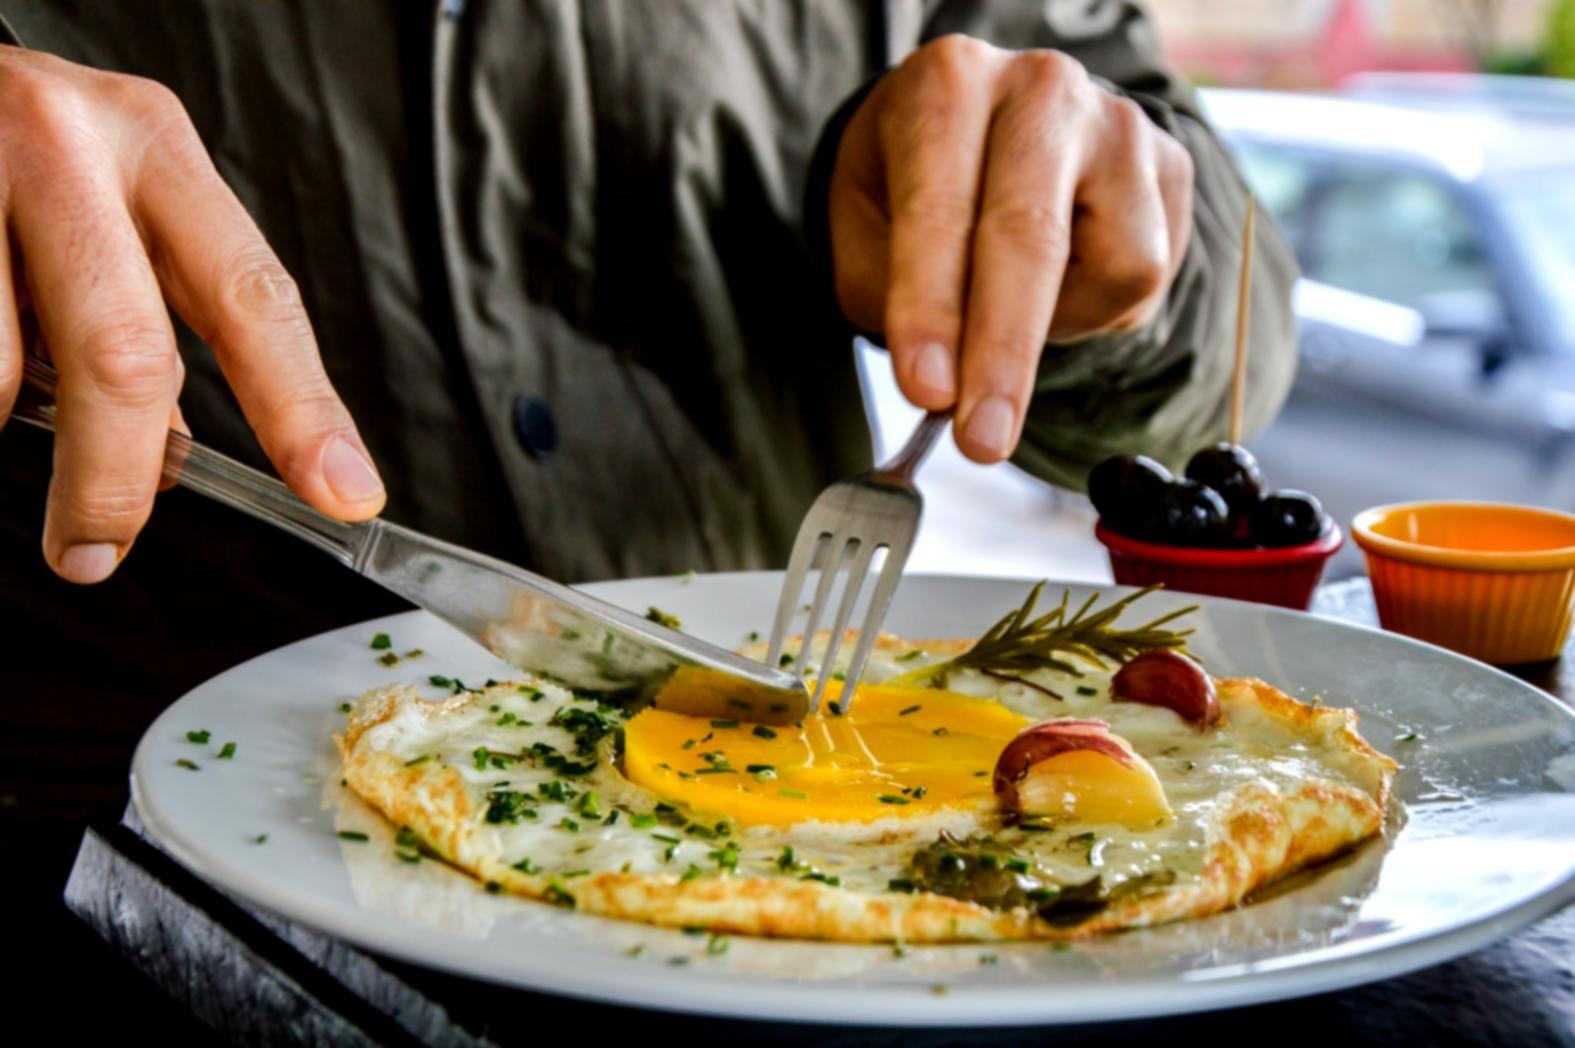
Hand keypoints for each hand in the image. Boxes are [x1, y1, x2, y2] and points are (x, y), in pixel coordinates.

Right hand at [0, 48, 383, 582]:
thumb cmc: (24, 152)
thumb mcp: (116, 206)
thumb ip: (156, 314)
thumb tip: (168, 458)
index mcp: (158, 150)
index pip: (255, 300)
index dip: (302, 409)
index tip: (342, 490)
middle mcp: (70, 149)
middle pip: (124, 353)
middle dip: (115, 477)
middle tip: (99, 547)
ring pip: (1, 367)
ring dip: (16, 435)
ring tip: (19, 448)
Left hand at [830, 35, 1193, 462]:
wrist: (984, 135)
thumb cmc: (914, 189)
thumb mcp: (870, 234)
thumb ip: (896, 302)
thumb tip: (947, 391)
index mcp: (948, 86)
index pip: (939, 207)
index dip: (932, 308)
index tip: (926, 392)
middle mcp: (1041, 90)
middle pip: (1032, 236)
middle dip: (1003, 351)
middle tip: (981, 439)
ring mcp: (1119, 124)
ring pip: (1115, 266)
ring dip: (1055, 328)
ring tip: (1011, 311)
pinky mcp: (1171, 168)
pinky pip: (1147, 276)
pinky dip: (1095, 311)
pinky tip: (1060, 284)